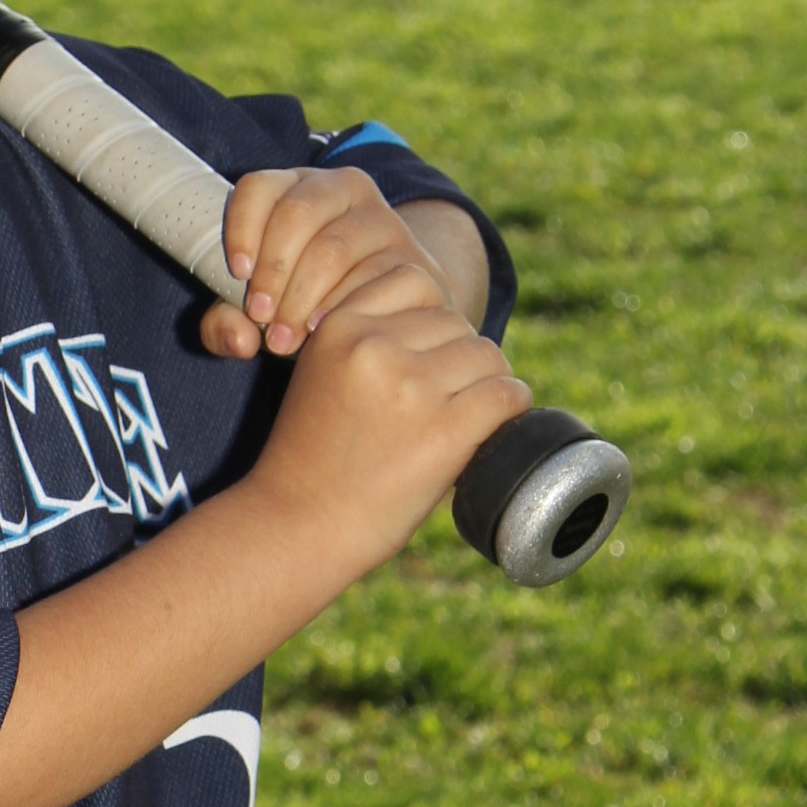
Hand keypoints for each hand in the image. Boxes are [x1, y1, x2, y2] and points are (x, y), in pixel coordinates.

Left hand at [200, 166, 475, 360]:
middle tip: (261, 317)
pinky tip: (326, 331)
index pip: (261, 186)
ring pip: (335, 247)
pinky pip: (374, 279)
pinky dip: (342, 309)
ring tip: (284, 339)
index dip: (243, 227)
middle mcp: (345, 189)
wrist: (388, 309)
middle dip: (273, 269)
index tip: (237, 273)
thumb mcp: (261, 307)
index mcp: (298, 187)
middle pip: (298, 212)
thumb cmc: (305, 302)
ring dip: (302, 297)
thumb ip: (227, 323)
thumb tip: (238, 339)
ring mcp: (384, 221)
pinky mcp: (414, 258)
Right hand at [248, 270, 531, 578]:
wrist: (296, 527)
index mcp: (338, 326)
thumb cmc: (310, 458)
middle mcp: (375, 346)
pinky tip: (494, 427)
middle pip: (455, 322)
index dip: (425, 320)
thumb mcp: (320, 375)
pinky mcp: (445, 429)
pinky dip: (510, 410)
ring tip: (462, 418)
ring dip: (485, 383)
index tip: (417, 357)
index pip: (413, 280)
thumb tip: (443, 325)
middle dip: (455, 358)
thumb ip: (366, 341)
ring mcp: (411, 387)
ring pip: (486, 355)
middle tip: (439, 402)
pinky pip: (506, 395)